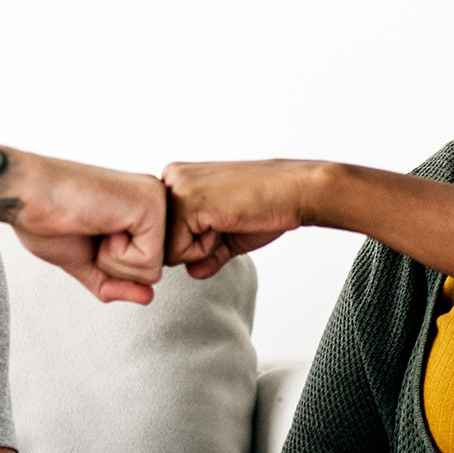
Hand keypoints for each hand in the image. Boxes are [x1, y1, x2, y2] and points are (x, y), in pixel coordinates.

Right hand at [4, 153, 165, 304]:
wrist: (25, 195)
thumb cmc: (48, 218)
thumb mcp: (87, 262)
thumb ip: (117, 283)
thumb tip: (147, 297)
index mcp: (142, 209)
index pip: (146, 268)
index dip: (111, 268)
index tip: (90, 236)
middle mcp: (154, 200)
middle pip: (153, 273)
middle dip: (113, 267)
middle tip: (90, 233)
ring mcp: (157, 200)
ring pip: (153, 271)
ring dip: (112, 260)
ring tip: (94, 226)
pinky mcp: (153, 206)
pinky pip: (148, 262)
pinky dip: (115, 255)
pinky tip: (100, 224)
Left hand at [163, 159, 316, 277]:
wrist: (293, 192)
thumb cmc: (265, 209)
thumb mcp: (228, 237)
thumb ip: (206, 255)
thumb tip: (192, 272)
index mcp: (177, 181)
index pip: (164, 234)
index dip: (195, 244)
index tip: (223, 222)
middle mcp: (170, 179)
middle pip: (160, 243)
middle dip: (193, 248)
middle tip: (225, 223)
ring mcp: (175, 188)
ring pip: (165, 250)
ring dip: (199, 249)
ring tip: (225, 221)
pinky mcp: (185, 201)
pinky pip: (177, 251)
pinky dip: (204, 250)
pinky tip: (225, 223)